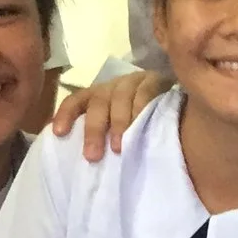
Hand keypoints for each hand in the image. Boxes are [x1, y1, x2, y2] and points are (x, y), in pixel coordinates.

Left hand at [50, 71, 171, 160]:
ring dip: (118, 123)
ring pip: (120, 97)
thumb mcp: (114, 130)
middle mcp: (114, 86)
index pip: (76, 99)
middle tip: (92, 156)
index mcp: (99, 95)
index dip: (66, 114)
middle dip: (94, 129)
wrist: (179, 108)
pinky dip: (140, 111)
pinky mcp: (157, 81)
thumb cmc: (139, 126)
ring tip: (118, 148)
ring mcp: (136, 81)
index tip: (58, 133)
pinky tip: (141, 130)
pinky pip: (146, 94)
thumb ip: (98, 137)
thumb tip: (69, 153)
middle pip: (98, 101)